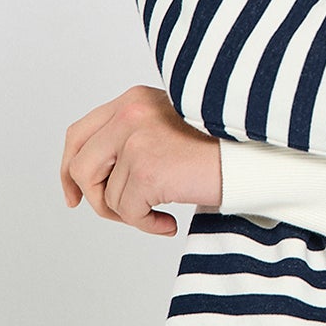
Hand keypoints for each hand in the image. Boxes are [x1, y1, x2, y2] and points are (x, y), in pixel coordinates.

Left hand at [60, 85, 222, 234]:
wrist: (257, 155)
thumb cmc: (221, 147)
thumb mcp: (167, 128)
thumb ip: (131, 140)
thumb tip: (93, 182)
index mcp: (132, 100)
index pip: (78, 134)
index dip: (69, 169)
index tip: (74, 195)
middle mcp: (129, 113)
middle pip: (81, 167)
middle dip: (95, 198)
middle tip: (116, 215)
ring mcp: (136, 140)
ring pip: (107, 197)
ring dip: (131, 215)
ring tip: (160, 215)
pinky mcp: (146, 169)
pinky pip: (128, 212)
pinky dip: (147, 225)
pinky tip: (170, 223)